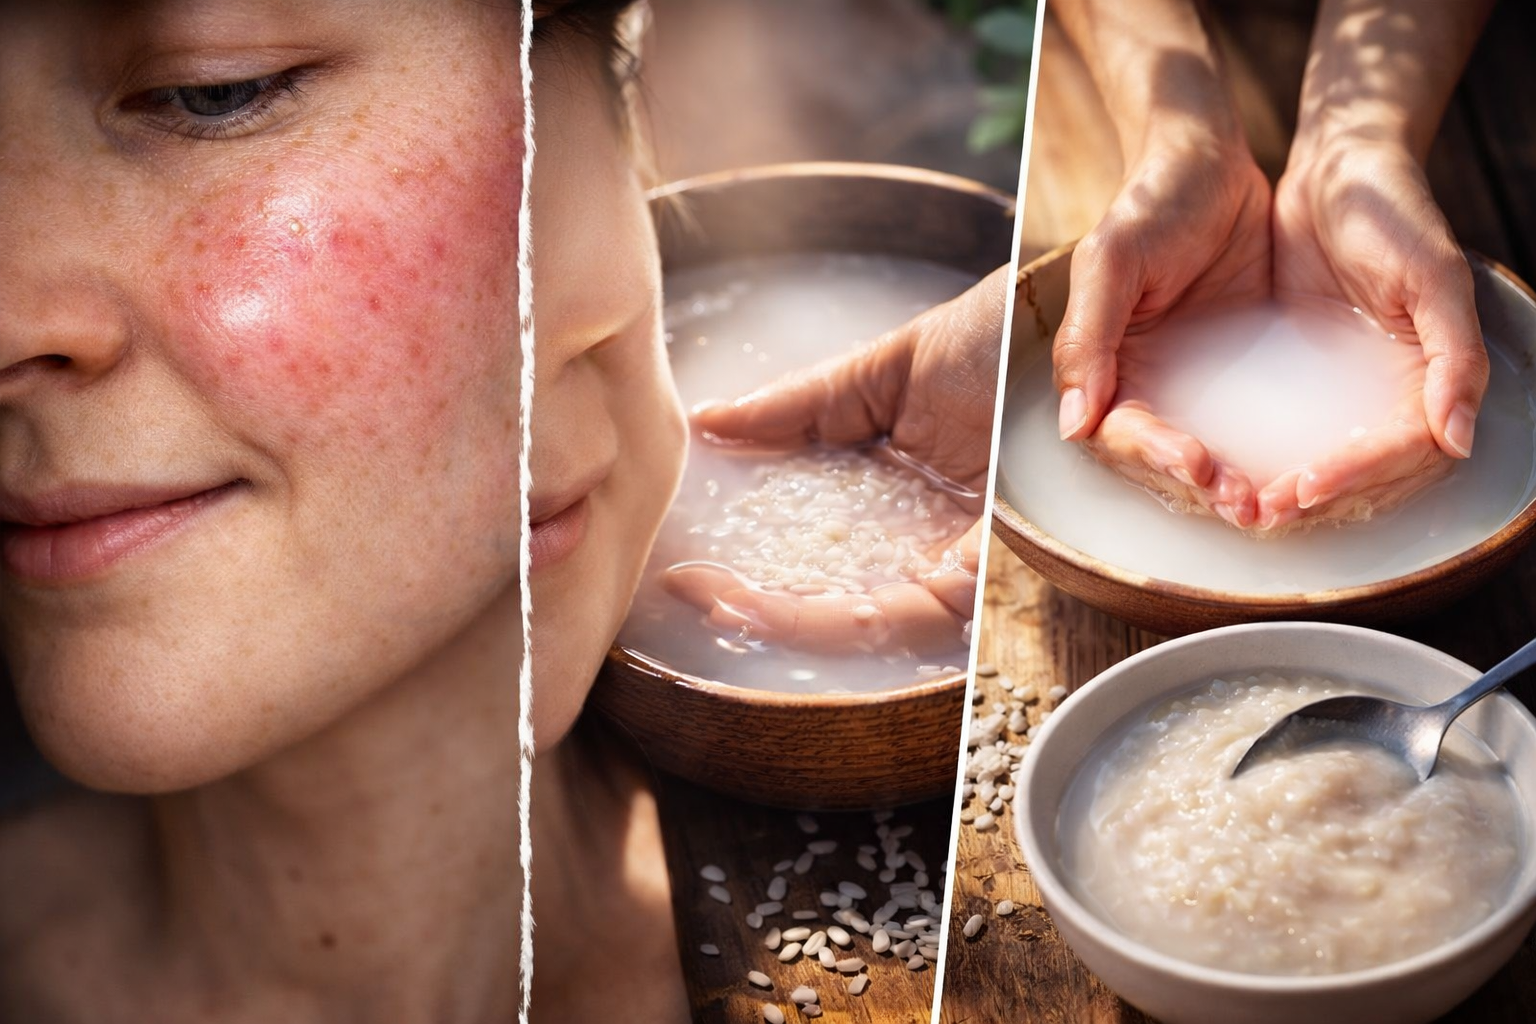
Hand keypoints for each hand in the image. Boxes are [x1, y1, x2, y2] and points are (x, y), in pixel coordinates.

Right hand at [671, 270, 1006, 655]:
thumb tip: (712, 423)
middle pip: (843, 609)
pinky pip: (917, 608)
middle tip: (689, 594)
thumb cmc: (996, 338)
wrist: (1071, 307)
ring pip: (871, 623)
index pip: (828, 568)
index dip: (759, 581)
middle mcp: (939, 545)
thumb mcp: (881, 373)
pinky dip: (844, 616)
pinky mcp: (996, 560)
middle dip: (761, 613)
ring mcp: (968, 558)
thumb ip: (800, 408)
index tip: (689, 572)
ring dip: (789, 622)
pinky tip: (777, 606)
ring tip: (718, 605)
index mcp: (909, 509)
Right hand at [1056, 126, 1272, 526]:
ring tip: (1267, 502)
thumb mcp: (1113, 262)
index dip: (1152, 457)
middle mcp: (1136, 382)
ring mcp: (1184, 382)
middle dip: (1198, 485)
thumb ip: (1088, 340)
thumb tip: (1072, 423)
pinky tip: (1290, 470)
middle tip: (1245, 502)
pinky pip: (1239, 427)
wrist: (1210, 160)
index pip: (1116, 433)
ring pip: (1199, 453)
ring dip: (1229, 483)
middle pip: (1157, 456)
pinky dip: (1259, 454)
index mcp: (1101, 364)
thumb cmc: (1153, 202)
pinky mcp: (1229, 374)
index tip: (1196, 466)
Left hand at [1262, 138, 1486, 528]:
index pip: (1400, 449)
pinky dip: (1257, 448)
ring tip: (1240, 502)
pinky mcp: (1296, 371)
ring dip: (1282, 484)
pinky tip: (1221, 464)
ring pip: (1317, 453)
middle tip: (1263, 510)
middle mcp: (1386, 390)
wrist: (1337, 169)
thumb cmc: (1395, 213)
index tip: (1308, 487)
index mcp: (1428, 376)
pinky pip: (1281, 423)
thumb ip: (1455, 356)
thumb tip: (1457, 441)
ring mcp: (1340, 384)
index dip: (1359, 474)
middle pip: (1357, 466)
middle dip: (1313, 493)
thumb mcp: (1433, 276)